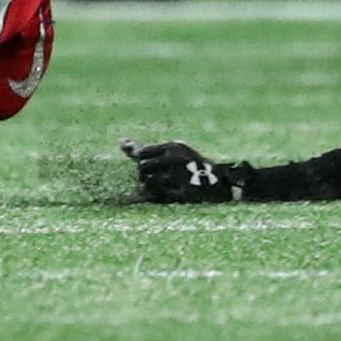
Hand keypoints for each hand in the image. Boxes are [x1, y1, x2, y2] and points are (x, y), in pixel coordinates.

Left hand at [121, 140, 247, 203]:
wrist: (219, 182)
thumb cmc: (189, 165)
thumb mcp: (172, 152)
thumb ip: (145, 150)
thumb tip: (120, 143)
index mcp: (172, 147)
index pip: (141, 154)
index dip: (142, 162)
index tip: (151, 167)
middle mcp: (175, 159)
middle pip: (142, 169)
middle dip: (145, 176)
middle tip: (156, 179)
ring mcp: (180, 176)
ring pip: (148, 184)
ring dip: (151, 189)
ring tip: (163, 188)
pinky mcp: (184, 193)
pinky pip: (159, 198)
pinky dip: (160, 198)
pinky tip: (169, 195)